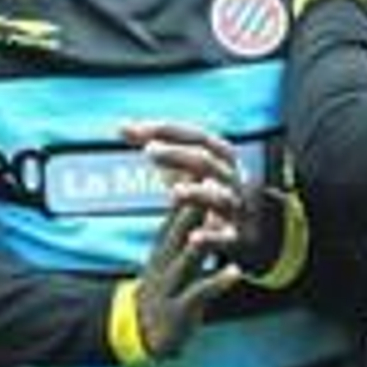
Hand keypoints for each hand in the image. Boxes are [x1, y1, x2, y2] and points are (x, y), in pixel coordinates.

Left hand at [123, 121, 269, 262]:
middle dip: (178, 155)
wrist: (245, 232)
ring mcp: (234, 209)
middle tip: (149, 151)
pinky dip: (212, 237)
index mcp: (222, 159)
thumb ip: (159, 149)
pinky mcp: (235, 239)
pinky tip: (193, 239)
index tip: (135, 131)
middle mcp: (231, 180)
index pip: (198, 137)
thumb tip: (121, 127)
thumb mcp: (188, 169)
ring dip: (197, 194)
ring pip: (219, 198)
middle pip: (207, 162)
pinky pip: (225, 239)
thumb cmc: (207, 194)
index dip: (169, 131)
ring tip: (174, 193)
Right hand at [134, 200, 241, 358]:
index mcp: (163, 248)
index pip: (174, 214)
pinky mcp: (178, 310)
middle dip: (193, 209)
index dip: (187, 191)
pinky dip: (217, 282)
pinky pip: (199, 293)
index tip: (204, 164)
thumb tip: (197, 197)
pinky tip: (236, 271)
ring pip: (186, 261)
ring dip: (204, 243)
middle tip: (213, 185)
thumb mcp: (171, 256)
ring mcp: (169, 286)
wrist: (144, 333)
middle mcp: (163, 263)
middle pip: (177, 232)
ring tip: (225, 228)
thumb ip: (183, 228)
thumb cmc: (167, 288)